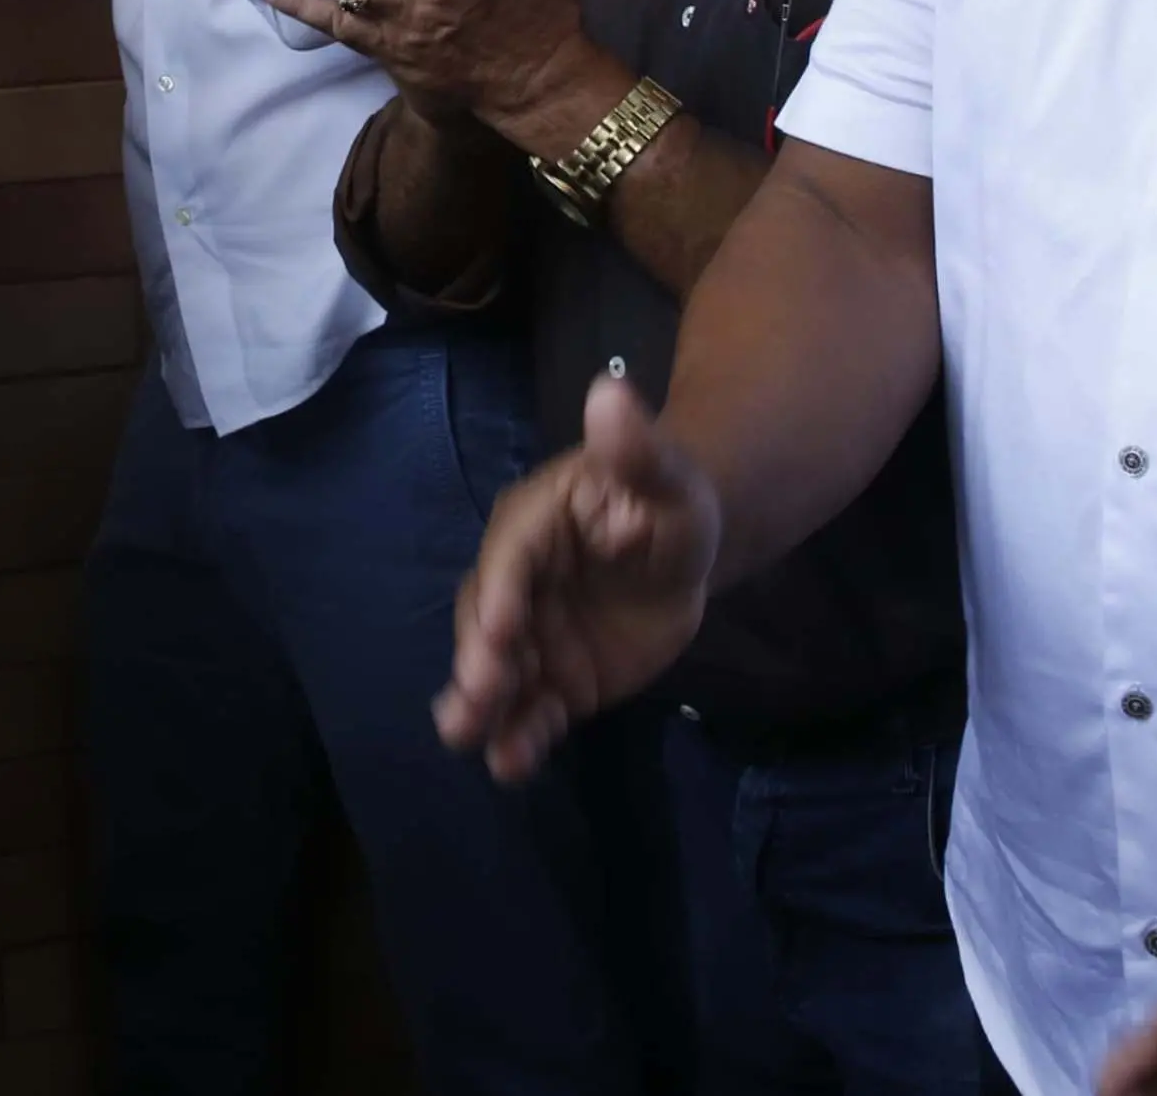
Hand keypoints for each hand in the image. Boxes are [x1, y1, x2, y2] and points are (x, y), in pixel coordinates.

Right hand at [437, 375, 717, 782]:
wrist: (686, 551)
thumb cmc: (672, 501)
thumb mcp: (667, 477)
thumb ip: (636, 448)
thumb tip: (610, 391)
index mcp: (535, 522)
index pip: (510, 556)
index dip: (502, 589)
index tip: (498, 625)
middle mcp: (519, 581)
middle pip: (487, 619)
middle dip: (480, 657)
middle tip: (479, 694)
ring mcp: (532, 634)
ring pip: (497, 671)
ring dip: (482, 705)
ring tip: (470, 739)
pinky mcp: (554, 678)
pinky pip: (532, 708)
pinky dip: (520, 737)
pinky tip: (512, 765)